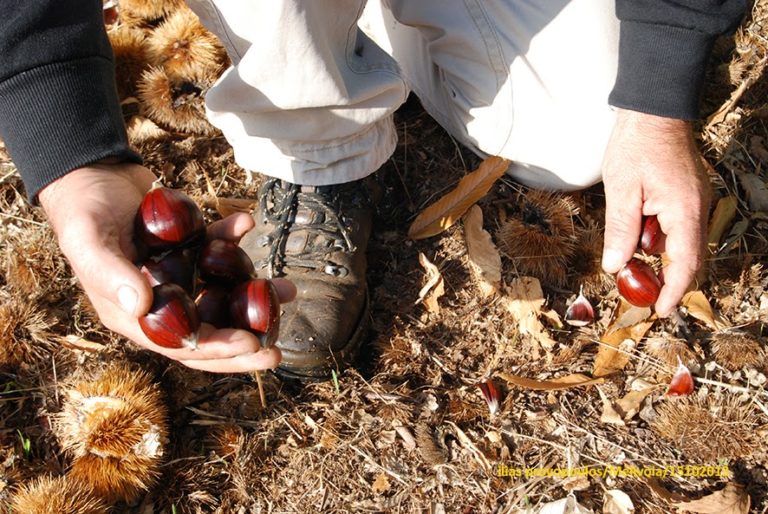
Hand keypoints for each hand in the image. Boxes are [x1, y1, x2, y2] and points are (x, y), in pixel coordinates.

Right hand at [38, 162, 295, 371]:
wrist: (90, 172)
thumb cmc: (82, 209)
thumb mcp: (89, 239)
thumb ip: (110, 273)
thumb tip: (140, 307)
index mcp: (131, 314)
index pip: (180, 345)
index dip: (217, 350)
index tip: (252, 345)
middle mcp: (157, 302)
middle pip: (207, 333)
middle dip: (243, 343)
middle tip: (277, 347)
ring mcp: (176, 278)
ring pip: (220, 296)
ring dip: (252, 295)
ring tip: (287, 289)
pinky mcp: (187, 252)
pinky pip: (216, 255)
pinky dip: (233, 243)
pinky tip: (247, 223)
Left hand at [601, 109, 710, 315]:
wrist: (653, 109)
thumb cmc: (635, 145)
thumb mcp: (620, 190)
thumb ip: (620, 231)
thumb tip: (616, 266)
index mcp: (684, 211)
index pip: (684, 263)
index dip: (673, 291)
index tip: (659, 310)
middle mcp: (697, 209)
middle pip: (686, 257)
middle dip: (664, 278)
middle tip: (638, 293)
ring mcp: (696, 201)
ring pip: (680, 242)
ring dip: (658, 258)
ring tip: (630, 266)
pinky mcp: (688, 194)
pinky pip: (677, 227)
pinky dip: (659, 239)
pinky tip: (638, 238)